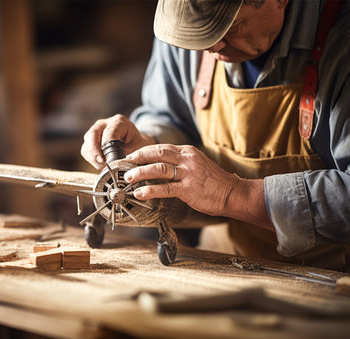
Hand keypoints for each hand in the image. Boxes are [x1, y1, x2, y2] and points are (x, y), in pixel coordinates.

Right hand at [81, 114, 155, 169]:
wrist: (134, 141)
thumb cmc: (137, 143)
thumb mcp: (137, 146)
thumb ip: (126, 153)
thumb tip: (115, 163)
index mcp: (118, 122)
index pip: (108, 133)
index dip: (105, 146)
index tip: (106, 159)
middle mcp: (104, 124)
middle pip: (92, 135)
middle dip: (94, 151)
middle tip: (101, 163)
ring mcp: (95, 131)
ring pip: (87, 144)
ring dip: (93, 158)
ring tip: (104, 165)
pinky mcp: (90, 140)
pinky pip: (85, 151)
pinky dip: (91, 160)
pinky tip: (101, 164)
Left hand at [124, 144, 272, 229]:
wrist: (232, 192)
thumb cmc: (212, 181)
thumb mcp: (195, 165)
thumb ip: (178, 163)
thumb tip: (156, 166)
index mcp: (186, 152)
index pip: (160, 148)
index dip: (142, 152)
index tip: (129, 157)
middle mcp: (186, 159)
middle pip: (157, 154)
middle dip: (137, 158)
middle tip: (123, 164)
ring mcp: (188, 173)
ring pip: (159, 169)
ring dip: (140, 172)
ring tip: (127, 178)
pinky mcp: (189, 189)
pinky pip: (166, 188)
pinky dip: (150, 190)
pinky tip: (140, 193)